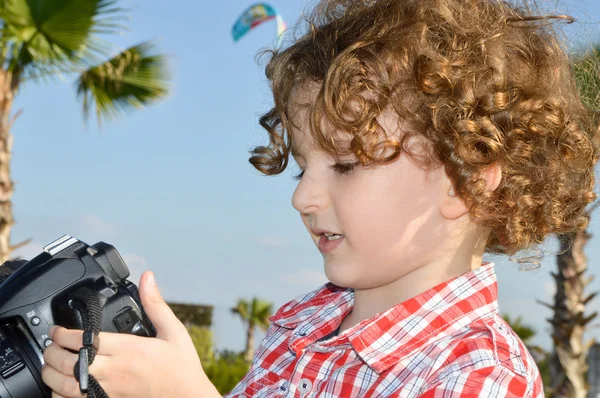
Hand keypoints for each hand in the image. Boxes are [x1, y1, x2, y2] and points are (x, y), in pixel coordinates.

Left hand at [41, 271, 219, 397]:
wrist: (187, 397)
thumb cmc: (181, 367)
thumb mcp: (173, 331)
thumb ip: (155, 304)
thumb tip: (147, 278)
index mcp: (128, 349)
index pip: (85, 340)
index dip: (63, 334)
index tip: (57, 329)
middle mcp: (115, 371)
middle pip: (70, 363)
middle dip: (52, 352)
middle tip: (50, 344)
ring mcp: (110, 390)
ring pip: (68, 386)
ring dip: (52, 375)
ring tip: (49, 365)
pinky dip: (62, 395)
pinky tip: (61, 387)